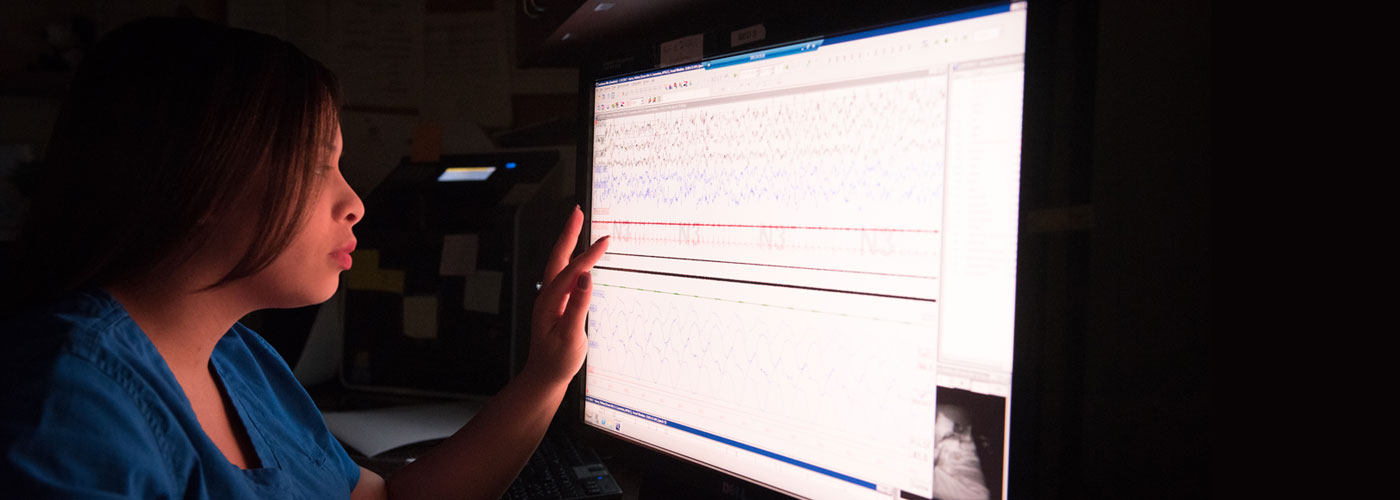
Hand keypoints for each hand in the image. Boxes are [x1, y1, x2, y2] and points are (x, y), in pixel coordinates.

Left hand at [525, 206, 608, 384]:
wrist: (544, 378)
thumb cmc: (557, 361)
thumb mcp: (570, 336)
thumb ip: (578, 305)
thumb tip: (586, 277)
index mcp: (550, 301)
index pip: (572, 271)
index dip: (589, 255)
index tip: (605, 240)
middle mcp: (547, 295)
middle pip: (558, 257)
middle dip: (568, 233)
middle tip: (577, 212)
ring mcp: (551, 299)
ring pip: (560, 264)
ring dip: (569, 243)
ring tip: (578, 224)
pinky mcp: (557, 304)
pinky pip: (565, 274)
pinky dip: (573, 259)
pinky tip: (581, 258)